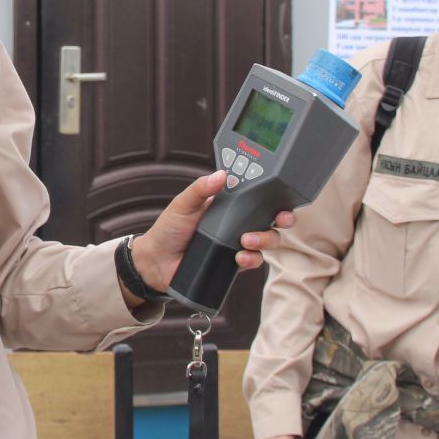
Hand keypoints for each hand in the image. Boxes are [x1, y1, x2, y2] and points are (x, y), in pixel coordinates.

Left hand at [125, 169, 295, 296]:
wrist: (156, 262)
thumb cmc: (168, 229)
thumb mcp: (183, 204)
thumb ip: (200, 189)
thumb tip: (221, 174)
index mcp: (228, 205)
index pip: (256, 197)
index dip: (274, 195)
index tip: (282, 194)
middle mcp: (237, 223)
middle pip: (270, 219)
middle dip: (281, 219)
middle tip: (280, 219)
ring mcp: (237, 243)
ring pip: (267, 240)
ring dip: (265, 240)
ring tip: (247, 241)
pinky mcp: (233, 263)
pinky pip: (253, 261)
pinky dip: (252, 259)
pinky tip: (240, 258)